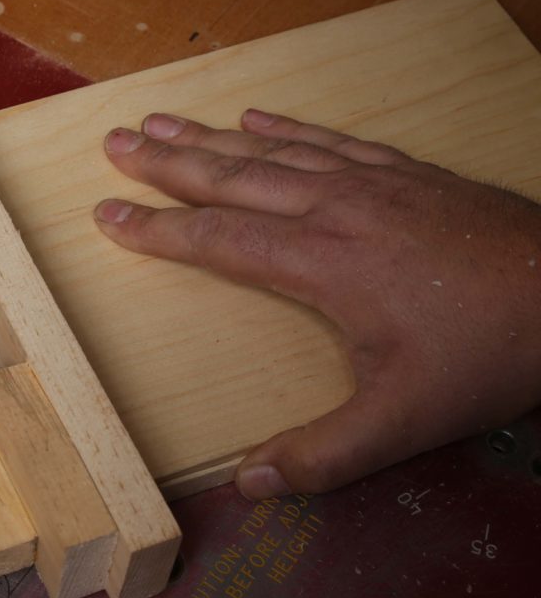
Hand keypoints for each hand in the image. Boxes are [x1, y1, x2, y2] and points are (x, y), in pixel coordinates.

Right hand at [94, 110, 540, 499]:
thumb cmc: (489, 354)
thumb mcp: (404, 423)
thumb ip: (323, 455)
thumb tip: (248, 483)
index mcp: (324, 263)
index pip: (220, 239)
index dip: (157, 230)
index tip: (106, 215)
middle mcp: (337, 209)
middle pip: (233, 177)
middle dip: (168, 161)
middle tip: (115, 141)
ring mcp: (373, 183)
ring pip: (275, 149)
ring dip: (213, 135)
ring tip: (163, 119)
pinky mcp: (407, 173)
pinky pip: (331, 139)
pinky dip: (288, 126)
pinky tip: (259, 114)